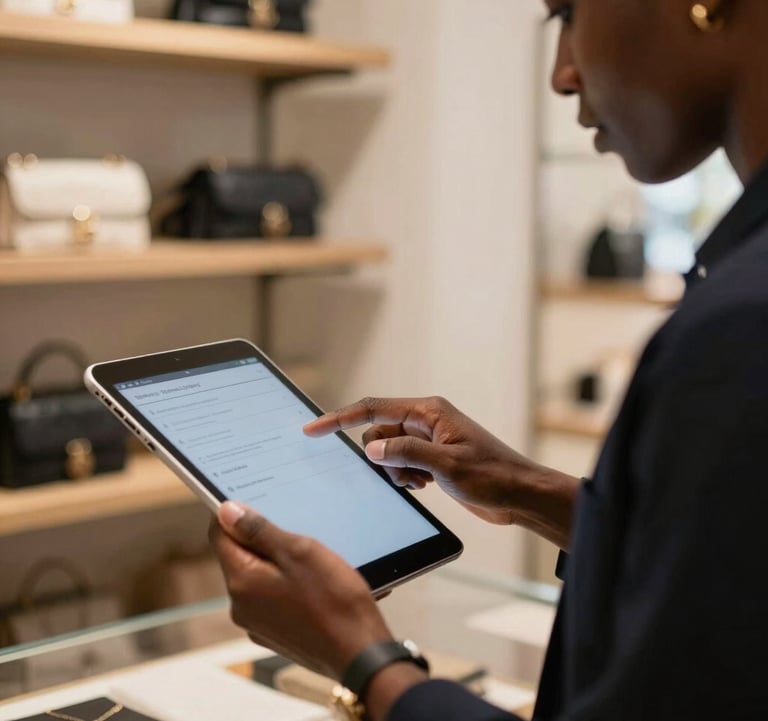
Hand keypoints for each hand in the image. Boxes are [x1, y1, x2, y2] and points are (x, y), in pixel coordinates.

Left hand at [210, 502, 392, 679]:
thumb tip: (227, 511)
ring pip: (259, 577)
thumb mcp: (299, 551)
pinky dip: (288, 585)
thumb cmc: (335, 601)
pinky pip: (273, 598)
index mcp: (242, 582)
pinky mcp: (276, 634)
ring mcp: (258, 624)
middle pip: (240, 556)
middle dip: (263, 539)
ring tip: (313, 559)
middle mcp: (241, 607)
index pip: (219, 535)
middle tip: (296, 530)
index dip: (234, 515)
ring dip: (279, 563)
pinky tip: (316, 584)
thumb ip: (259, 530)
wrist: (360, 652)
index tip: (255, 501)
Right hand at [304, 396, 578, 547]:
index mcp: (428, 412)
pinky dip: (405, 478)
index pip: (373, 409)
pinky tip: (425, 486)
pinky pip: (401, 465)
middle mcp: (425, 421)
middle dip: (382, 459)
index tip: (313, 429)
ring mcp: (428, 440)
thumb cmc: (492, 475)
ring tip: (422, 483)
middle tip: (409, 476)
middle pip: (379, 435)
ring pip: (388, 453)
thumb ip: (406, 453)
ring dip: (396, 471)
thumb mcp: (446, 465)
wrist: (518, 495)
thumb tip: (371, 449)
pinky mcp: (431, 458)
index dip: (340, 418)